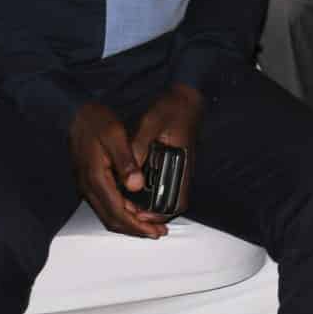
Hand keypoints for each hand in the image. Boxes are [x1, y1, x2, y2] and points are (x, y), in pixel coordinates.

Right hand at [69, 102, 163, 238]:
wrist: (75, 114)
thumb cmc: (95, 121)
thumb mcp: (114, 135)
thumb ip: (126, 161)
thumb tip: (136, 185)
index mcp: (96, 178)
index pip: (118, 211)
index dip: (137, 225)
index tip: (155, 230)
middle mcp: (89, 187)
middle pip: (112, 219)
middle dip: (136, 229)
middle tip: (157, 232)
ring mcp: (87, 186)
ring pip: (108, 215)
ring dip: (129, 223)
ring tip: (149, 226)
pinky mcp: (90, 182)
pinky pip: (105, 205)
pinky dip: (121, 213)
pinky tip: (134, 209)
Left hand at [129, 83, 203, 216]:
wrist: (185, 97)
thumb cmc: (172, 108)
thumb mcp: (151, 124)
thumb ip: (139, 146)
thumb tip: (127, 169)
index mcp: (182, 162)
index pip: (178, 201)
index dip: (160, 214)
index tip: (141, 216)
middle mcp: (183, 169)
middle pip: (173, 204)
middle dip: (152, 215)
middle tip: (131, 214)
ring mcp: (179, 168)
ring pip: (168, 197)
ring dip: (151, 206)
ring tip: (130, 206)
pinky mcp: (174, 163)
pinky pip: (165, 185)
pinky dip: (151, 194)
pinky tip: (136, 189)